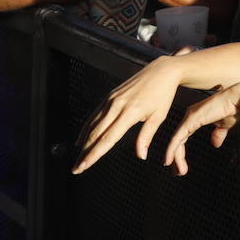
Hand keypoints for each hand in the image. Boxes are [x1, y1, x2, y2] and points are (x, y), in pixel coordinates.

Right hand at [73, 57, 184, 173]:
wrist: (162, 70)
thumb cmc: (163, 95)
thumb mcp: (159, 117)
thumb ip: (146, 136)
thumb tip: (140, 156)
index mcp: (130, 113)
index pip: (107, 139)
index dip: (94, 155)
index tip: (83, 167)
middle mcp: (116, 106)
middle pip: (95, 134)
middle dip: (84, 153)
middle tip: (76, 169)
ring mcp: (111, 100)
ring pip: (92, 125)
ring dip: (83, 143)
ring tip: (78, 159)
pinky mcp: (109, 96)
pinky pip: (94, 115)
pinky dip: (86, 128)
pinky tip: (82, 140)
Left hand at [163, 82, 239, 175]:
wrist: (238, 101)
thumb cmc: (233, 109)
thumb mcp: (225, 126)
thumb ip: (218, 134)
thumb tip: (215, 145)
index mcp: (196, 118)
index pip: (183, 137)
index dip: (180, 152)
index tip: (181, 165)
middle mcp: (190, 117)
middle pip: (177, 140)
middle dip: (176, 157)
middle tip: (177, 172)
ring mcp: (189, 118)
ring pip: (176, 141)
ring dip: (175, 157)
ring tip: (178, 171)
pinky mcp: (190, 121)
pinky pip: (177, 138)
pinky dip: (171, 150)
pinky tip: (169, 160)